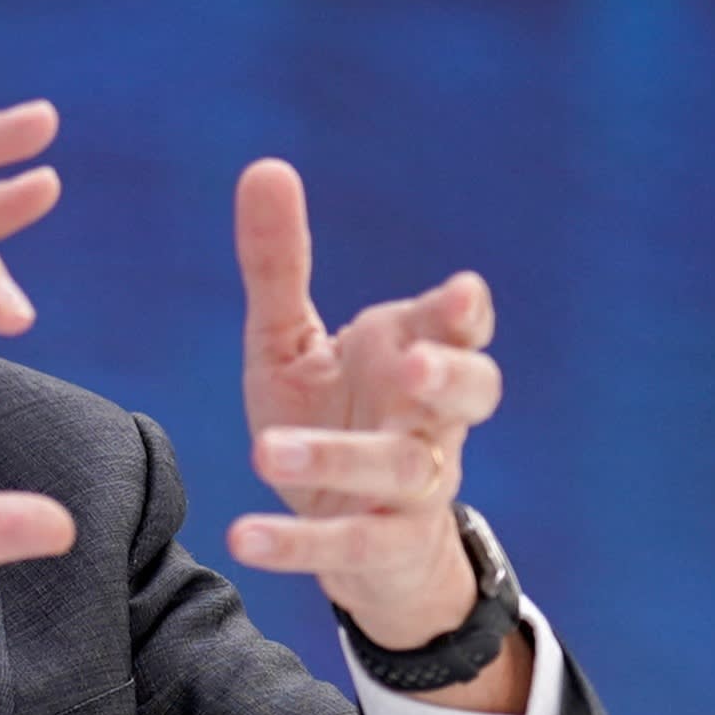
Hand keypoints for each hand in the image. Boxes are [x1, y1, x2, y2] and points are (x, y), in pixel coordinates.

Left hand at [227, 160, 508, 663]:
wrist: (358, 539)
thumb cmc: (331, 416)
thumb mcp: (291, 341)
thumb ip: (279, 265)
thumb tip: (264, 166)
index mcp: (413, 354)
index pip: (459, 328)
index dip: (462, 314)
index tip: (458, 295)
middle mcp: (431, 420)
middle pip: (473, 393)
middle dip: (448, 377)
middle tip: (410, 366)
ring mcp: (415, 488)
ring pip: (401, 471)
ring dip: (338, 460)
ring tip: (267, 453)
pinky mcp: (383, 548)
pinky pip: (347, 548)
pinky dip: (297, 546)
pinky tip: (242, 537)